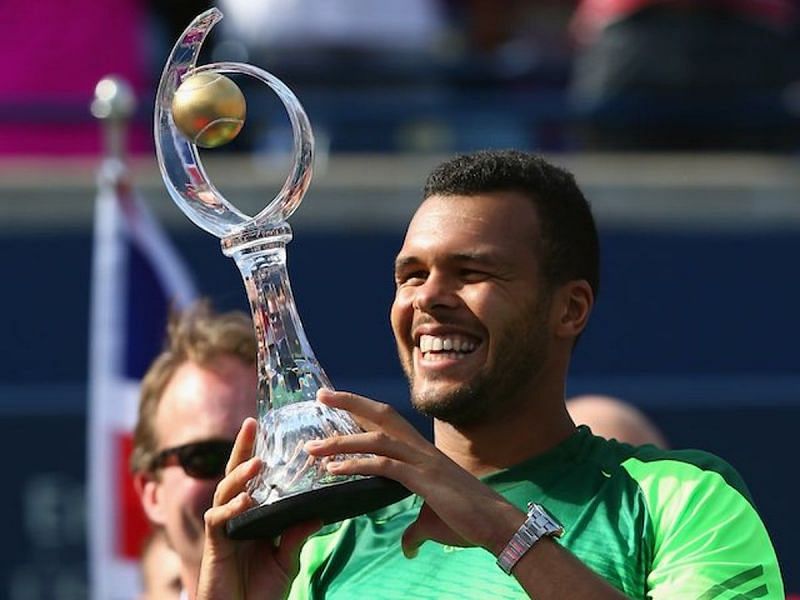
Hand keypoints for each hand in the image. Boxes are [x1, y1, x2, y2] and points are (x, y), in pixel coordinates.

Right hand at [196, 417, 320, 599]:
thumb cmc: (260, 592)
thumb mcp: (287, 560)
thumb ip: (297, 535)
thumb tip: (319, 511)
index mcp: (252, 516)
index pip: (254, 479)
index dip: (256, 452)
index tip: (265, 425)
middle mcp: (235, 517)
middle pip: (235, 475)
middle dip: (241, 449)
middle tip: (251, 423)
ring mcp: (223, 530)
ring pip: (225, 492)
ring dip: (240, 476)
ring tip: (257, 463)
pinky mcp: (214, 546)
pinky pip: (217, 519)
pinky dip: (231, 509)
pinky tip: (246, 502)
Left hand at [304, 390, 523, 558]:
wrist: (498, 525)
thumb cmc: (469, 520)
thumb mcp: (433, 521)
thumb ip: (415, 529)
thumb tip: (408, 545)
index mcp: (422, 452)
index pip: (387, 421)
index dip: (362, 408)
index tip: (337, 400)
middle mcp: (421, 448)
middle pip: (381, 415)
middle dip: (350, 402)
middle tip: (321, 395)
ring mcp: (423, 461)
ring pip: (377, 439)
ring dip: (342, 441)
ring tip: (313, 447)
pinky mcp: (424, 480)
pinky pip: (385, 466)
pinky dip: (356, 465)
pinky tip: (333, 470)